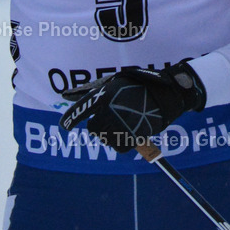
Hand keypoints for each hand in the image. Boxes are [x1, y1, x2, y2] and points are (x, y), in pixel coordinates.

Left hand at [59, 61, 206, 152]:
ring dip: (111, 135)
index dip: (70, 119)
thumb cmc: (136, 86)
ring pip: (106, 139)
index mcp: (103, 96)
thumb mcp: (112, 82)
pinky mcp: (133, 136)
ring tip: (123, 123)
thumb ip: (90, 91)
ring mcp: (121, 125)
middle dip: (99, 126)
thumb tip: (65, 94)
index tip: (65, 126)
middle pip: (93, 129)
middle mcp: (109, 111)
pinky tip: (129, 132)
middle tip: (110, 119)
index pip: (80, 111)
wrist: (165, 93)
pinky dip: (123, 143)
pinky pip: (120, 148)